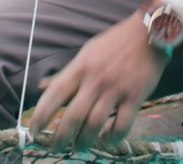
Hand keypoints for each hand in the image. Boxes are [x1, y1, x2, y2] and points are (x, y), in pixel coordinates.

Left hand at [29, 11, 168, 152]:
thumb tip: (42, 87)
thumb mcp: (86, 54)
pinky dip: (113, 137)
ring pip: (95, 124)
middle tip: (55, 149)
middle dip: (60, 138)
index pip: (55, 94)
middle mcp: (96, 80)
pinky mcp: (136, 97)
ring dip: (84, 141)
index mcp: (80, 67)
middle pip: (74, 116)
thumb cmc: (114, 44)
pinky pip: (122, 125)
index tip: (34, 131)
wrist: (148, 34)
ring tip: (78, 147)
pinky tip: (106, 138)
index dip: (41, 115)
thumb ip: (66, 74)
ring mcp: (116, 89)